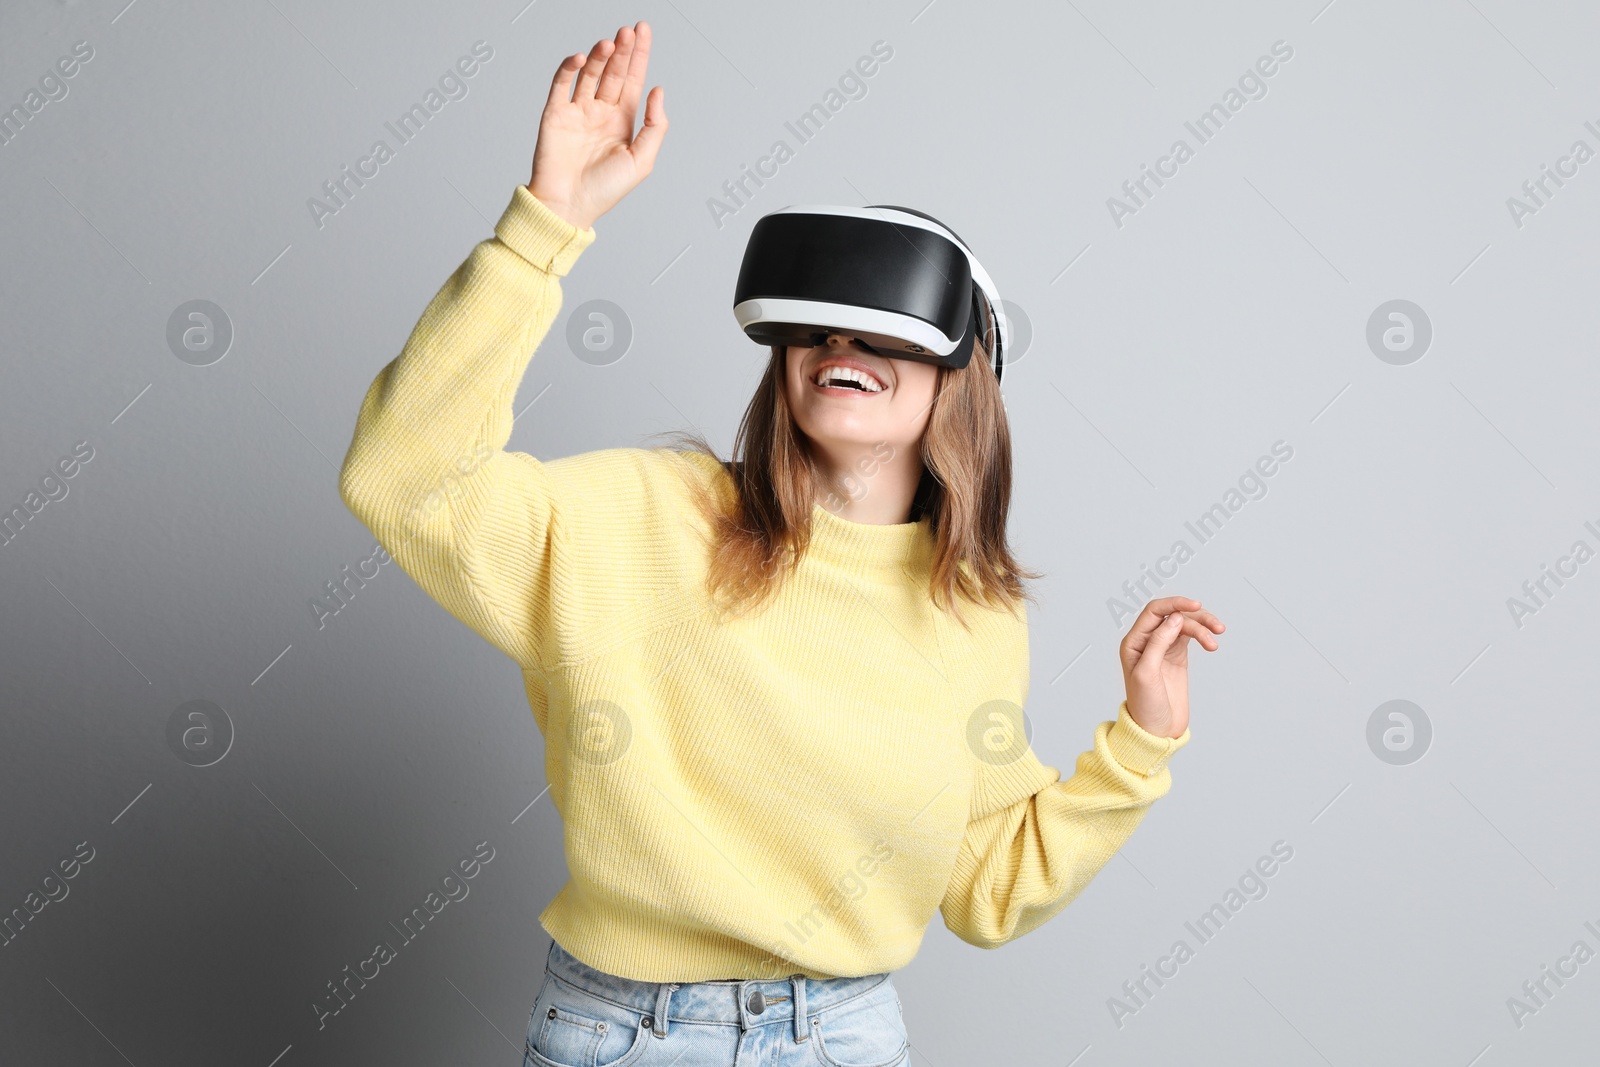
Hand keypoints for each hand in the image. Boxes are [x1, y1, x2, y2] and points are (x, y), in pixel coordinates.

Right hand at [527, 22, 666, 230]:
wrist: (568, 207)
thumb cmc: (604, 191)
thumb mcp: (641, 161)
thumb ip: (654, 126)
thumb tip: (658, 91)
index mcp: (622, 123)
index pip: (633, 81)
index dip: (638, 56)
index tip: (643, 31)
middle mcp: (600, 113)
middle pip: (613, 73)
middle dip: (622, 50)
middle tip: (629, 31)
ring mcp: (577, 111)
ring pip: (590, 74)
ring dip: (600, 56)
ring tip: (610, 42)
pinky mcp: (555, 114)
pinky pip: (562, 84)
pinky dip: (571, 68)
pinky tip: (583, 58)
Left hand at [1118, 596, 1223, 739]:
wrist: (1157, 729)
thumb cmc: (1145, 705)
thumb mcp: (1147, 674)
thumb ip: (1158, 643)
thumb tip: (1174, 618)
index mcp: (1133, 642)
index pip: (1154, 611)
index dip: (1175, 604)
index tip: (1196, 605)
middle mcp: (1147, 641)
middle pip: (1173, 615)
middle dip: (1195, 618)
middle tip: (1216, 627)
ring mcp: (1163, 647)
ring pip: (1184, 625)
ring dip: (1202, 627)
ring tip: (1217, 638)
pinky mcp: (1177, 655)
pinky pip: (1190, 636)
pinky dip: (1202, 635)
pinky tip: (1212, 643)